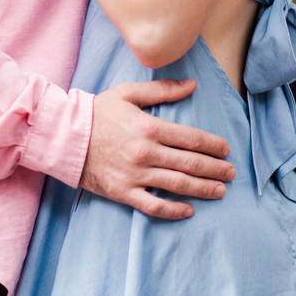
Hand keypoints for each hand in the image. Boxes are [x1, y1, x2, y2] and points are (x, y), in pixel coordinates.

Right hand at [82, 79, 234, 218]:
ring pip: (178, 185)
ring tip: (220, 191)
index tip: (226, 149)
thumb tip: (191, 85)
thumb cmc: (97, 112)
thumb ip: (162, 90)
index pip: (191, 138)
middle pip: (190, 163)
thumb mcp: (129, 93)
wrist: (65, 136)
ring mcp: (135, 175)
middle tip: (231, 173)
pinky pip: (153, 206)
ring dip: (203, 189)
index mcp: (149, 127)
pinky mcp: (124, 192)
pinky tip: (188, 210)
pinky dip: (173, 210)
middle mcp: (146, 153)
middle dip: (215, 168)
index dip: (212, 145)